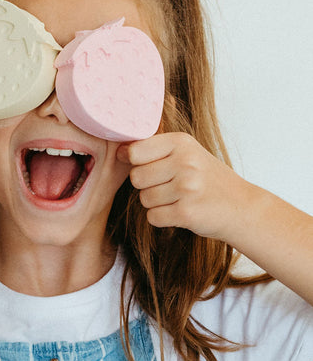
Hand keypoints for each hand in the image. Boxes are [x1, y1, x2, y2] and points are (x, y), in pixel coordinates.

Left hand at [116, 132, 249, 240]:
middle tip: (169, 186)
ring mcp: (186, 188)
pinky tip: (180, 211)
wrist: (242, 207)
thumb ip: (156, 148)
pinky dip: (163, 218)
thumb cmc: (208, 179)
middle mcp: (184, 162)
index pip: (134, 151)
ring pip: (144, 199)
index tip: (149, 167)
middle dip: (147, 185)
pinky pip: (153, 217)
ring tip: (178, 198)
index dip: (136, 163)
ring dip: (156, 203)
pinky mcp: (186, 213)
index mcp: (181, 142)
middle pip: (136, 177)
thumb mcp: (188, 152)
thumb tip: (118, 150)